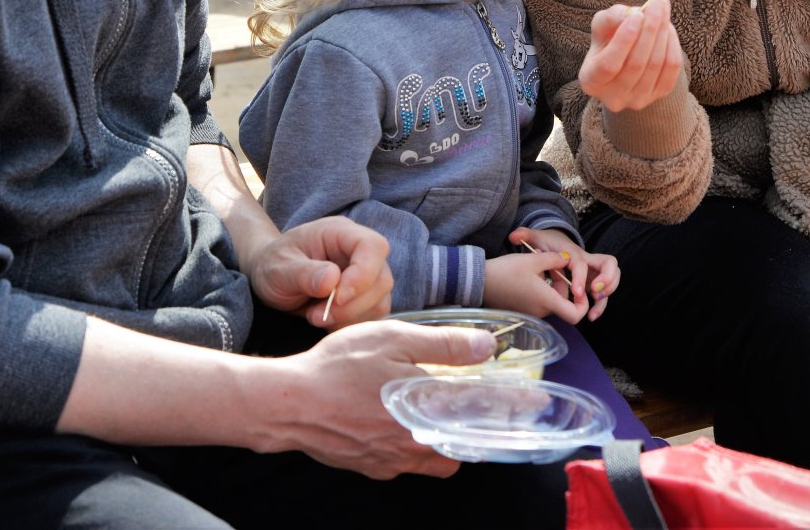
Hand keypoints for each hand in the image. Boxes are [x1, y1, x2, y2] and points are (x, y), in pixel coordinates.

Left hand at [246, 216, 392, 328]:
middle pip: (382, 278)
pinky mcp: (364, 298)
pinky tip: (328, 322)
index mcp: (340, 233)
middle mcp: (358, 252)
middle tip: (318, 314)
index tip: (337, 297)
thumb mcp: (279, 267)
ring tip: (317, 317)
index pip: (373, 246)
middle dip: (353, 305)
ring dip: (351, 318)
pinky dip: (352, 325)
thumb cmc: (273, 265)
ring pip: (381, 301)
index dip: (363, 274)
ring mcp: (365, 275)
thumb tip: (332, 280)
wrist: (270, 277)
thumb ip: (303, 273)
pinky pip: (373, 316)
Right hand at [274, 321, 493, 477]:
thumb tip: (485, 347)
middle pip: (462, 447)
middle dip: (469, 429)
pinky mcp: (370, 467)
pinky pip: (402, 463)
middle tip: (466, 403)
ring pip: (433, 460)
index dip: (502, 407)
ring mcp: (392, 461)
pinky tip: (391, 420)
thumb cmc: (340, 367)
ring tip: (428, 410)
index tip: (520, 401)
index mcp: (428, 413)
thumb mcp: (394, 340)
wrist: (289, 403)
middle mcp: (415, 446)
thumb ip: (444, 345)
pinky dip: (406, 446)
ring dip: (438, 440)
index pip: (480, 415)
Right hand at [484, 250, 589, 322]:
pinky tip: (530, 273)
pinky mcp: (523, 310)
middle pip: (564, 302)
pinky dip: (541, 288)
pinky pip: (539, 301)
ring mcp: (531, 313)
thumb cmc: (505, 271)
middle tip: (553, 264)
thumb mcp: (533, 260)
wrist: (478, 282)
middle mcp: (541, 311)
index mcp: (547, 301)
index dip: (584, 304)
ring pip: (551, 299)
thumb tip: (568, 258)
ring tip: (539, 265)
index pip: (576, 315)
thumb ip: (555, 259)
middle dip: (563, 283)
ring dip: (551, 284)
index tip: (579, 289)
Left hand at [513, 227, 622, 320]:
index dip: (580, 277)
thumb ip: (525, 234)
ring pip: (610, 282)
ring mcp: (592, 273)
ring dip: (605, 298)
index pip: (582, 263)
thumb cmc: (547, 242)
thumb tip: (513, 236)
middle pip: (609, 265)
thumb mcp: (536, 237)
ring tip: (592, 313)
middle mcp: (587, 261)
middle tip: (595, 294)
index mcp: (574, 252)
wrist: (556, 242)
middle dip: (607, 280)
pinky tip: (589, 317)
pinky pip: (602, 295)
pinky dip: (599, 306)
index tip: (576, 293)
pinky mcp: (592, 283)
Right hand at [578, 0, 684, 112]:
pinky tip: (667, 28)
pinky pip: (672, 68)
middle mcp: (612, 97)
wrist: (626, 58)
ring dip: (663, 32)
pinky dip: (672, 44)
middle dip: (650, 29)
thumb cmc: (609, 39)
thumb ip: (612, 17)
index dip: (623, 41)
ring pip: (656, 64)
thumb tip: (632, 13)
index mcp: (591, 81)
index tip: (637, 14)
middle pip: (636, 64)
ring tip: (663, 9)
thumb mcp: (602, 25)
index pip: (608, 66)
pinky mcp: (659, 95)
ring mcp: (637, 100)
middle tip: (658, 2)